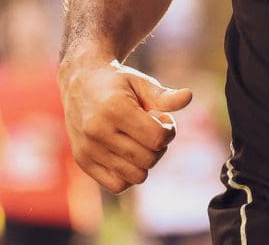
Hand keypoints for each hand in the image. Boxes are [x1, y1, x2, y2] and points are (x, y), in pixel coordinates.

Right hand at [60, 58, 192, 192]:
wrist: (80, 82)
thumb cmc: (117, 82)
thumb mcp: (141, 82)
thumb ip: (164, 95)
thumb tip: (188, 96)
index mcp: (115, 109)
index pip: (157, 138)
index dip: (169, 131)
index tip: (164, 119)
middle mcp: (98, 132)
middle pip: (148, 159)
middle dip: (160, 146)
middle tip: (155, 129)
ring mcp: (89, 149)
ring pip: (135, 176)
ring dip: (146, 161)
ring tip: (142, 142)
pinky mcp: (83, 161)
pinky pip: (117, 185)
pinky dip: (129, 175)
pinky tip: (130, 154)